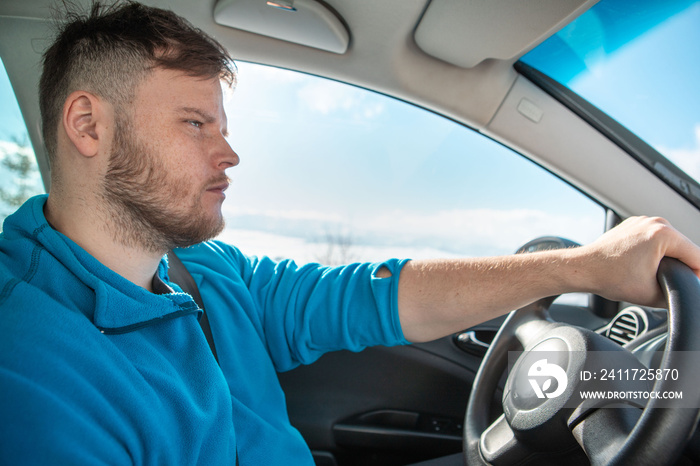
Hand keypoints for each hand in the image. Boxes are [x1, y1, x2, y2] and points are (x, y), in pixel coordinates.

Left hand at [579, 216, 699, 306]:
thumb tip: (687, 294)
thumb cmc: (610, 278)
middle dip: (682, 266)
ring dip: (669, 258)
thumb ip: (678, 294)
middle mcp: (655, 222)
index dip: (697, 275)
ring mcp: (643, 221)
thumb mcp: (652, 294)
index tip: (691, 286)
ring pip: (671, 243)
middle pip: (685, 248)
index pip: (697, 257)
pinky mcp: (634, 225)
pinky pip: (655, 239)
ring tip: (657, 274)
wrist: (584, 269)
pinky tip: (645, 265)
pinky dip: (655, 251)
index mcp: (663, 234)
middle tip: (672, 283)